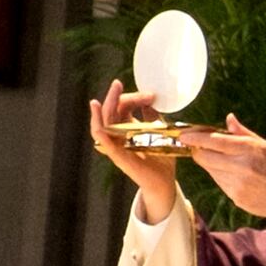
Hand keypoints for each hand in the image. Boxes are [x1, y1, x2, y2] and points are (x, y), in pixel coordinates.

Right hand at [89, 80, 176, 223]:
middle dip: (113, 97)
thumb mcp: (159, 132)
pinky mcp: (120, 159)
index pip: (122, 108)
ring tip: (103, 97)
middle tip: (117, 83)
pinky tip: (100, 124)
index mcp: (125, 130)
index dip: (133, 97)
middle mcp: (118, 138)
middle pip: (110, 113)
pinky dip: (101, 134)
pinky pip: (106, 145)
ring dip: (102, 111)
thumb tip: (150, 101)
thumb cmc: (161, 159)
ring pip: (102, 127)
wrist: (165, 183)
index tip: (151, 96)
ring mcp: (117, 148)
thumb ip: (152, 117)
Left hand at [181, 114, 265, 222]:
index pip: (213, 141)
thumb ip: (243, 133)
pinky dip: (222, 177)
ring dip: (211, 164)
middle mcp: (241, 167)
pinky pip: (220, 183)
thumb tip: (228, 118)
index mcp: (248, 149)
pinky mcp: (236, 197)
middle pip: (204, 158)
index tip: (183, 136)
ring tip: (227, 162)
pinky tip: (236, 176)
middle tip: (199, 147)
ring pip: (210, 171)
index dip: (195, 138)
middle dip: (198, 151)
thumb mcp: (264, 145)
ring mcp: (237, 184)